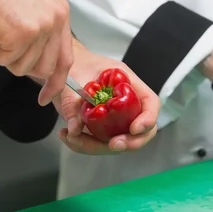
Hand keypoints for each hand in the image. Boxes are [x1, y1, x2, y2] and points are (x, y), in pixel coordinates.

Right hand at [0, 0, 72, 105]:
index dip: (56, 81)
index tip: (47, 95)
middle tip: (3, 43)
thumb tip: (39, 56)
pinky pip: (5, 60)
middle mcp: (56, 20)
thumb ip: (40, 28)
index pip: (65, 57)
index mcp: (60, 11)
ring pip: (23, 67)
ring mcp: (40, 28)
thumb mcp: (30, 2)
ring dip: (4, 54)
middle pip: (45, 68)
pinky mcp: (21, 36)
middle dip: (22, 63)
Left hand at [50, 40, 160, 154]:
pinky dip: (83, 145)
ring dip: (96, 147)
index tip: (134, 129)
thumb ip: (71, 103)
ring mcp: (115, 118)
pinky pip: (99, 143)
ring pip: (118, 141)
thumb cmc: (73, 64)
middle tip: (112, 144)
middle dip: (129, 142)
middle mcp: (125, 103)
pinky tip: (66, 135)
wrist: (62, 67)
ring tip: (71, 137)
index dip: (148, 118)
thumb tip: (75, 129)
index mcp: (126, 82)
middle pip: (142, 130)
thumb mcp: (71, 77)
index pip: (150, 102)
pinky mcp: (101, 128)